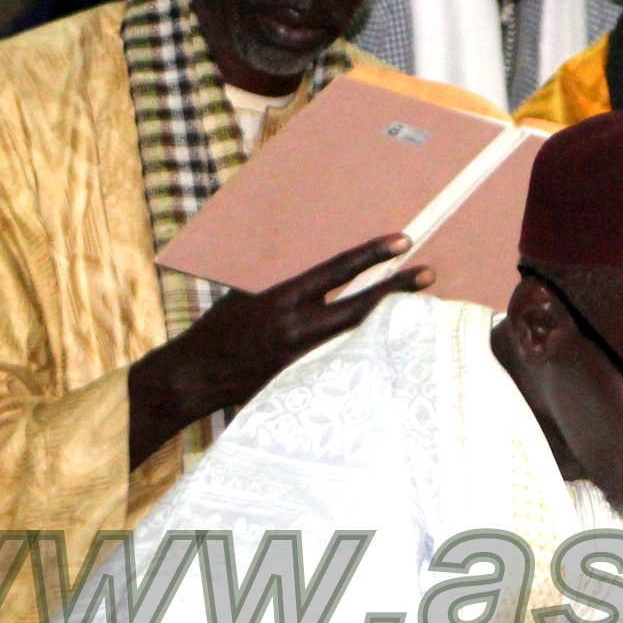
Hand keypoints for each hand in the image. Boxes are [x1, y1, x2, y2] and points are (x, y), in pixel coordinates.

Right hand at [128, 235, 428, 462]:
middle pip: (361, 306)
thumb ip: (287, 287)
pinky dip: (365, 350)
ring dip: (388, 322)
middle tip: (428, 274)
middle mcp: (298, 328)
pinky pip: (343, 362)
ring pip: (359, 337)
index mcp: (283, 299)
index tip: (403, 241)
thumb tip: (322, 276)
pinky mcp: (304, 381)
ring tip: (420, 309)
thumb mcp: (248, 295)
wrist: (194, 377)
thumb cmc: (219, 330)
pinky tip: (387, 347)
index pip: (337, 270)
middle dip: (397, 289)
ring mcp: (304, 358)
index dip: (372, 255)